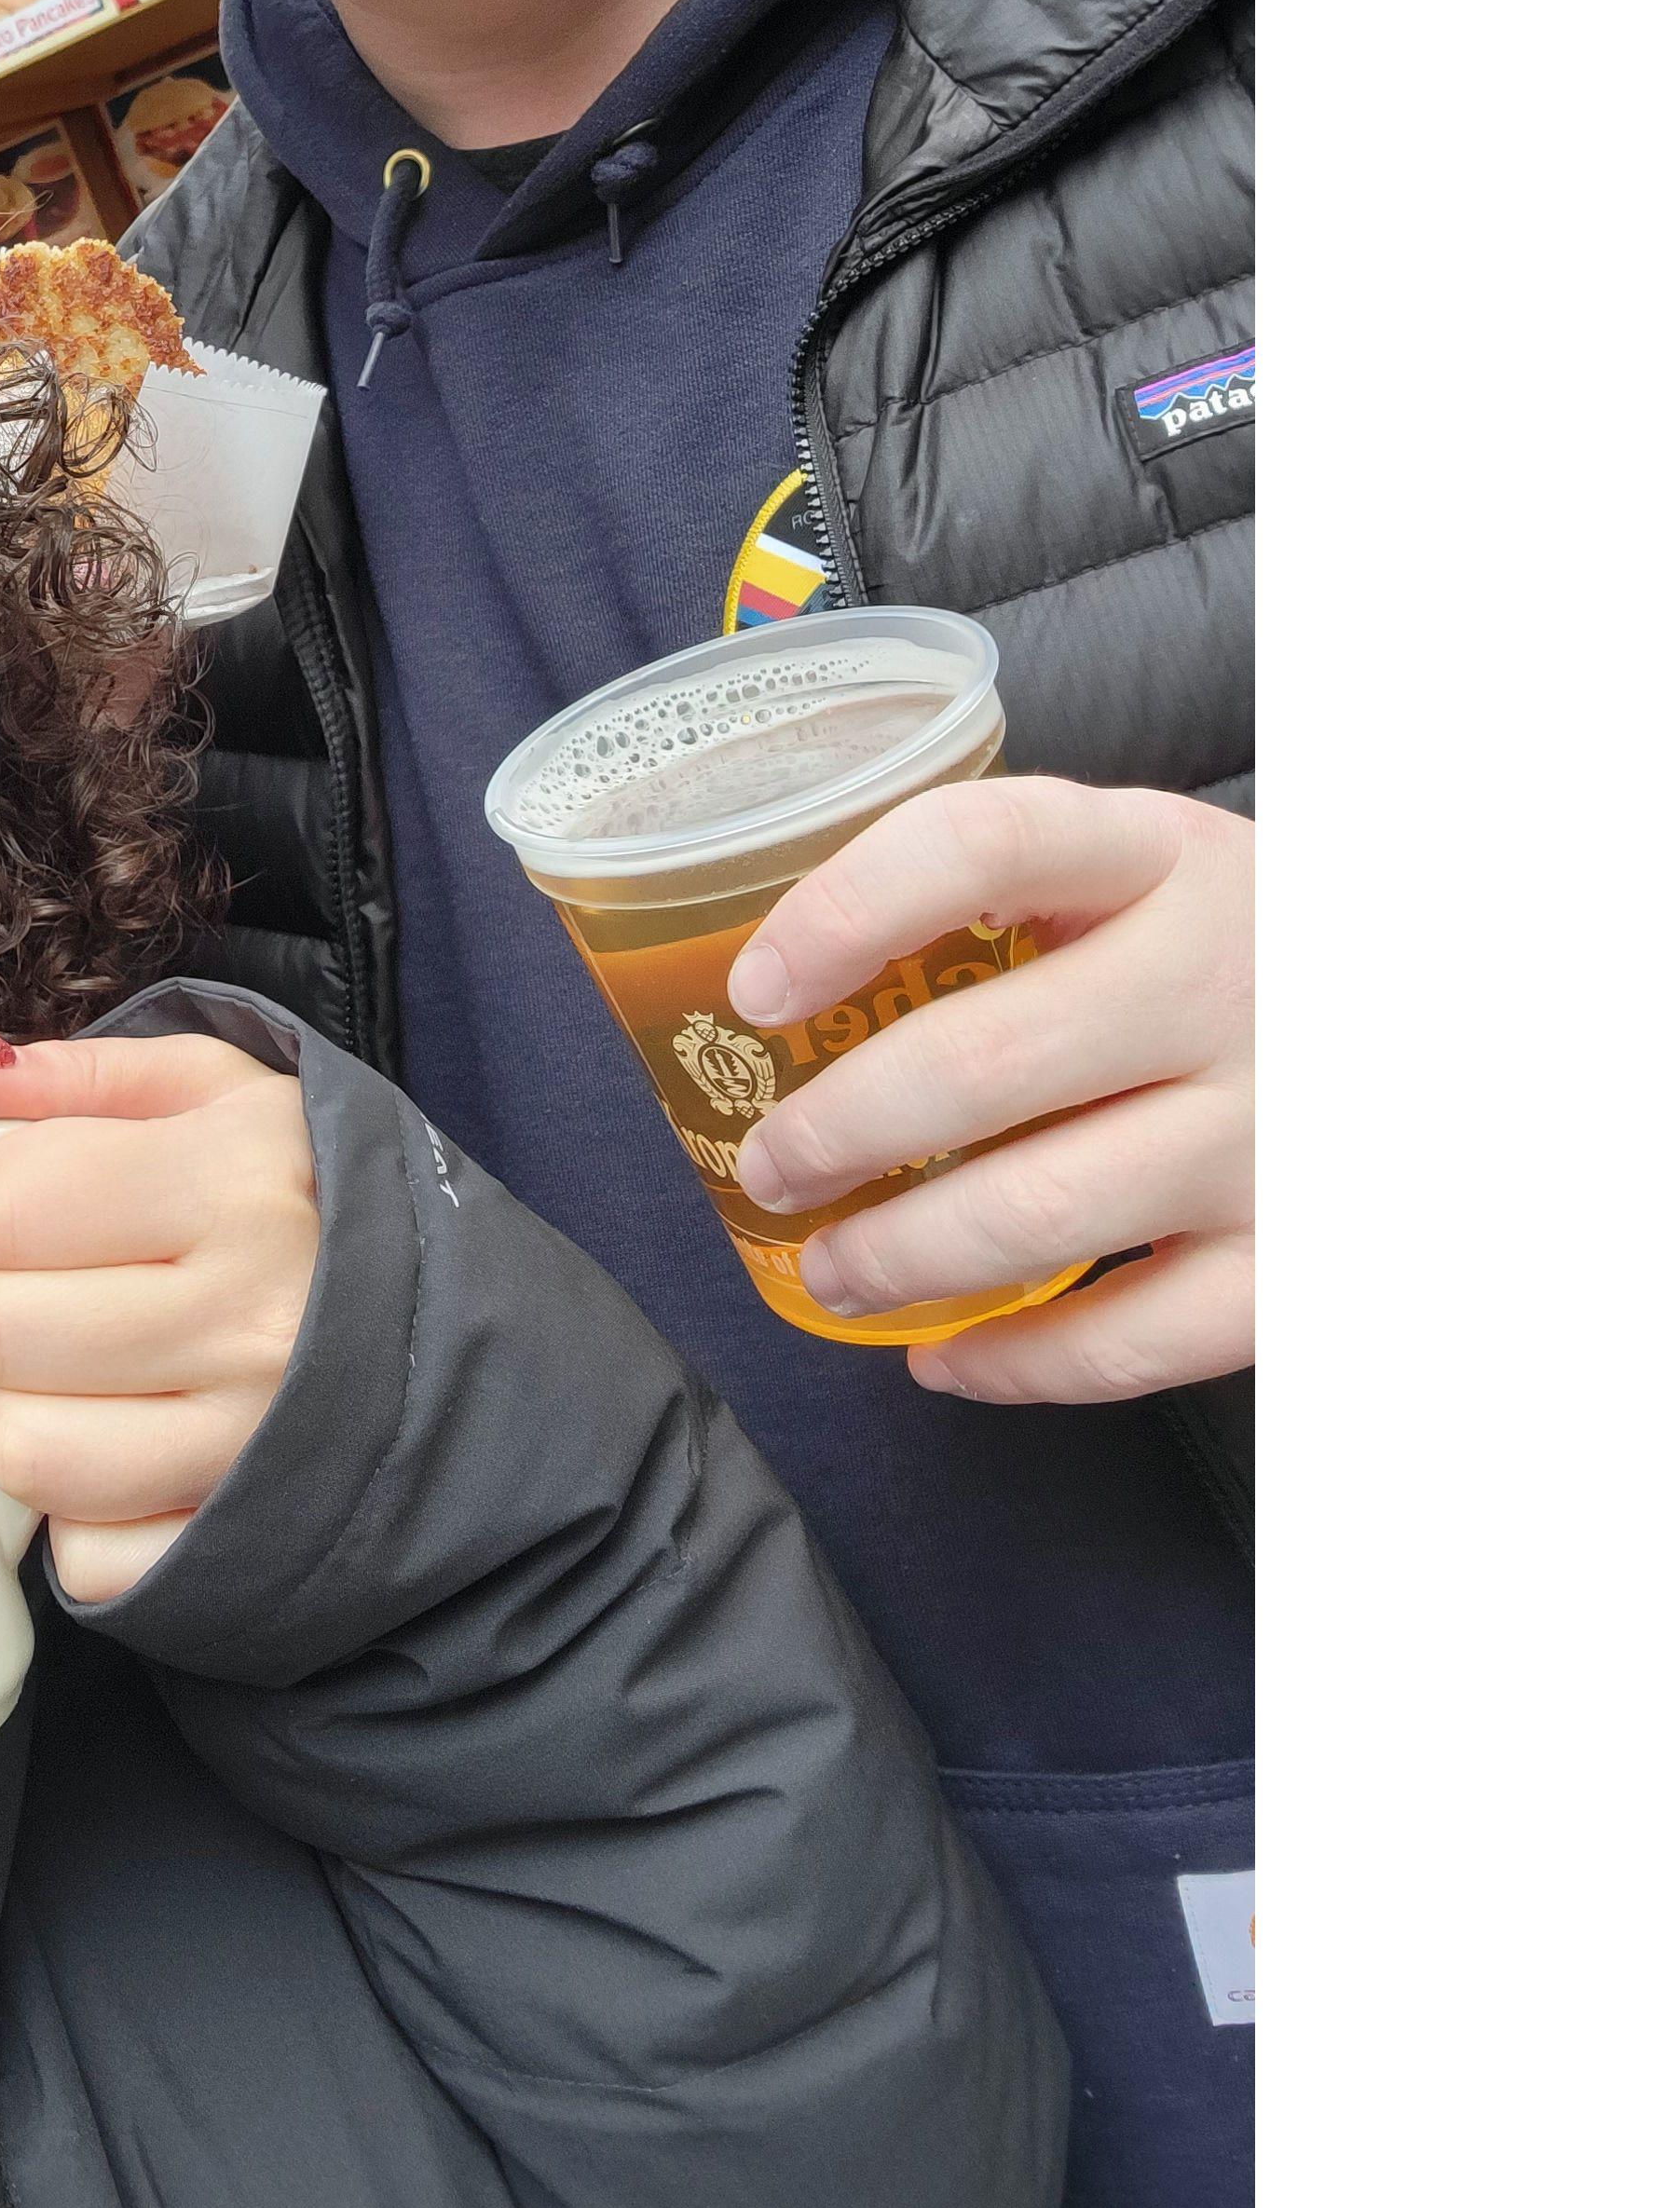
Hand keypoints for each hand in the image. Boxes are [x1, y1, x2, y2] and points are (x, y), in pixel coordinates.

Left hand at [0, 1033, 317, 1603]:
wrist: (459, 1336)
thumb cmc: (317, 1196)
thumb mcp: (227, 1092)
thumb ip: (82, 1075)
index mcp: (236, 1183)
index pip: (4, 1206)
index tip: (46, 1206)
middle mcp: (247, 1322)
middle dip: (6, 1303)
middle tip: (64, 1290)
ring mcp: (242, 1450)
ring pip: (22, 1449)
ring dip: (26, 1408)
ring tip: (83, 1372)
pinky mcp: (232, 1547)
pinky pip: (80, 1552)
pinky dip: (81, 1512)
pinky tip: (129, 1450)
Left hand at [725, 778, 1251, 1404]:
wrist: (1452, 1021)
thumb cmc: (1234, 944)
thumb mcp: (1143, 865)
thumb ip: (999, 888)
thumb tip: (770, 974)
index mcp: (1160, 854)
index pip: (979, 844)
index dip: (844, 911)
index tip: (754, 990)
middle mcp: (1222, 983)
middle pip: (983, 1065)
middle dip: (837, 1131)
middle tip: (768, 1166)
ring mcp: (1274, 1130)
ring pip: (1041, 1214)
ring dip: (898, 1255)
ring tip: (825, 1268)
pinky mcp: (1304, 1258)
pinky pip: (1138, 1341)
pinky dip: (1018, 1362)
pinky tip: (942, 1355)